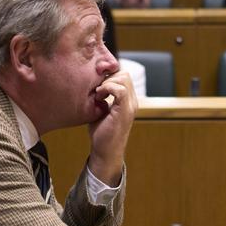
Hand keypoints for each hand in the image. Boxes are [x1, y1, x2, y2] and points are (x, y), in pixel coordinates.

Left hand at [87, 69, 138, 185]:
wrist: (105, 152)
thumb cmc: (101, 133)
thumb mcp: (101, 110)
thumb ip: (102, 96)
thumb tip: (93, 83)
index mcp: (128, 100)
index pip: (123, 75)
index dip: (108, 76)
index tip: (97, 87)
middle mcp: (132, 101)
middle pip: (124, 74)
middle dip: (108, 78)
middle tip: (97, 92)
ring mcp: (130, 106)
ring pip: (123, 78)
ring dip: (107, 84)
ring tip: (98, 96)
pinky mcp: (125, 112)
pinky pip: (120, 90)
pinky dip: (108, 89)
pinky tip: (99, 98)